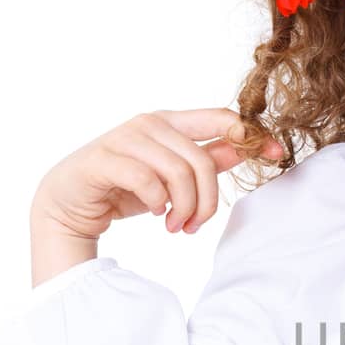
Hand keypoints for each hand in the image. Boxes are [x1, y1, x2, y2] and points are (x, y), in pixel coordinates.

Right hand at [31, 107, 283, 239]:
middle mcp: (150, 123)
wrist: (67, 202)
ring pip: (180, 173)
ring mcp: (126, 138)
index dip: (252, 135)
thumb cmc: (123, 187)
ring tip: (175, 226)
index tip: (277, 154)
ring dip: (184, 209)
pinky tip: (152, 214)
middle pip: (204, 159)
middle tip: (194, 225)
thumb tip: (246, 148)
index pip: (222, 118)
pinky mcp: (105, 159)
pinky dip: (156, 205)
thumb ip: (207, 159)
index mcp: (171, 122)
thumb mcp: (171, 175)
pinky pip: (149, 183)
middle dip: (207, 201)